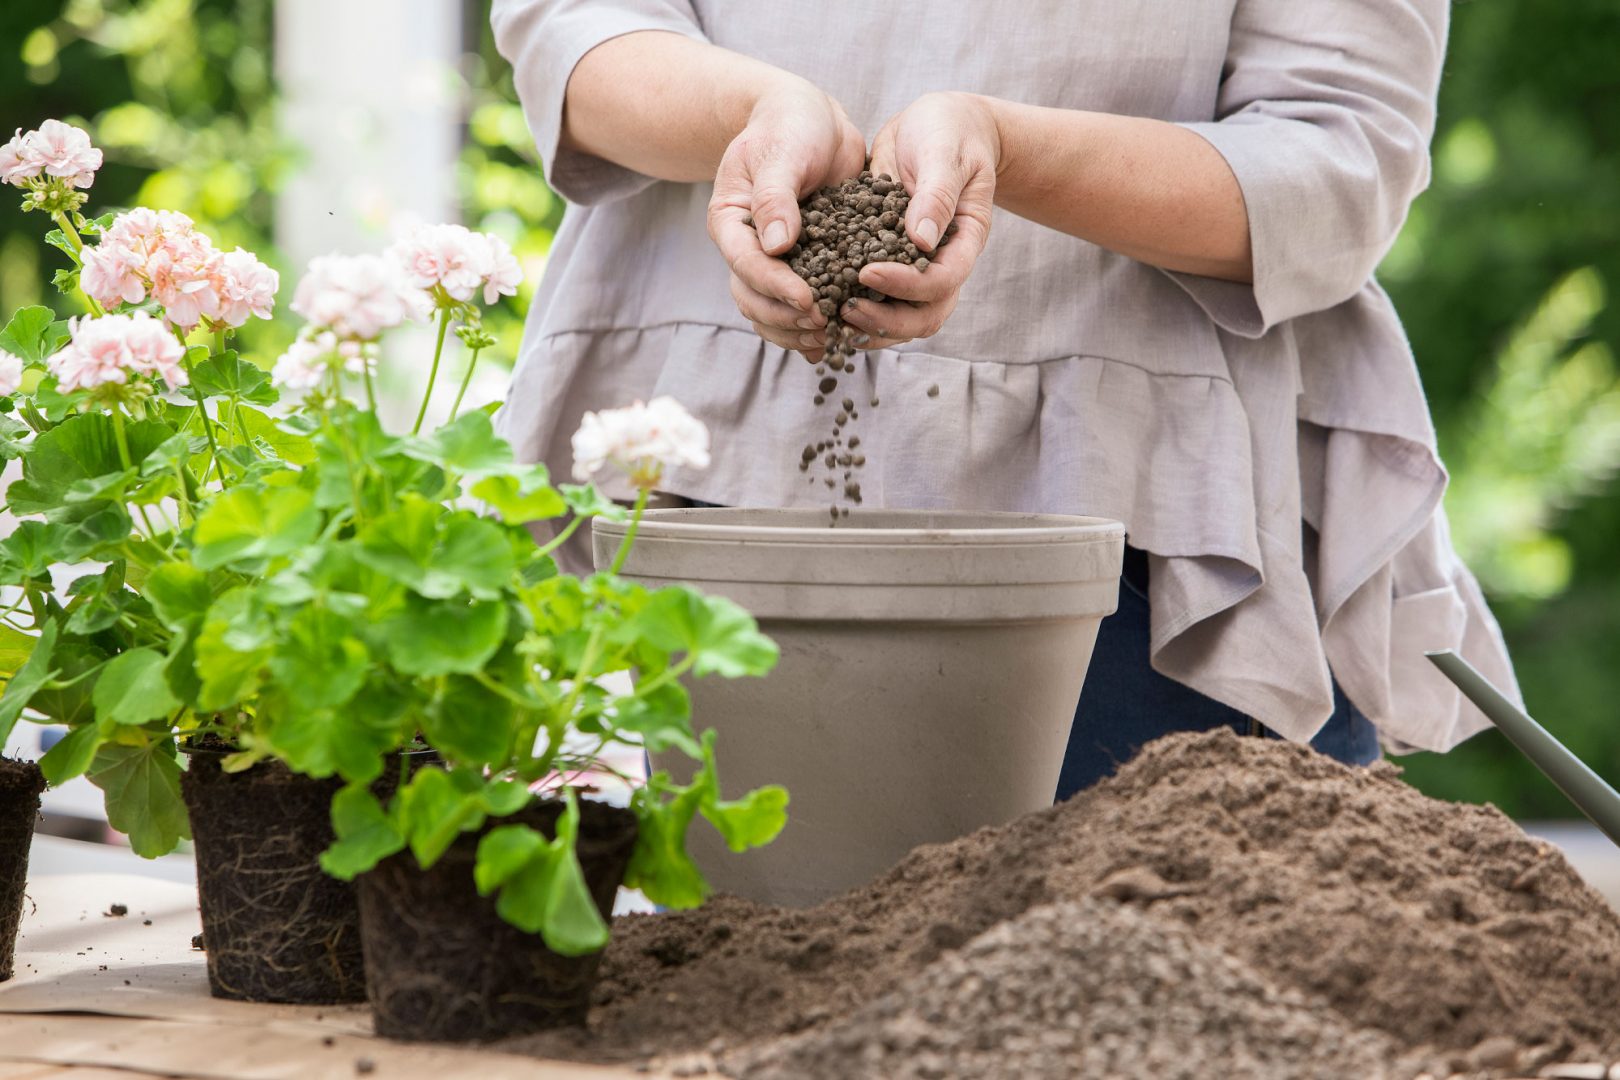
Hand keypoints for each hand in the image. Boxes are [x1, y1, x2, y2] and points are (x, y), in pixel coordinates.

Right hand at [707, 82, 865, 360]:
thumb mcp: (782, 151)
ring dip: (796, 330)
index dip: (775, 286)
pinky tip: (835, 342)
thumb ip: (776, 196)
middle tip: (823, 323)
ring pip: (770, 311)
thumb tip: (776, 245)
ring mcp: (772, 260)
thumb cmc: (790, 125)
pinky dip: (810, 326)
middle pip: (752, 297)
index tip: (808, 300)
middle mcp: (746, 247)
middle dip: (785, 316)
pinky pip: (796, 306)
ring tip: (829, 337)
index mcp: (731, 221)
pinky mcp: (801, 265)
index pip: (745, 263)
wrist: (811, 120)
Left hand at [847, 92, 998, 348]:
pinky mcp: (892, 263)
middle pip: (925, 316)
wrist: (937, 125)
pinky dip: (855, 310)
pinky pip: (879, 300)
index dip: (907, 285)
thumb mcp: (943, 154)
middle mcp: (944, 263)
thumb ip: (935, 194)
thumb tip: (921, 239)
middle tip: (844, 310)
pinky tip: (824, 308)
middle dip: (886, 320)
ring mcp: (918, 268)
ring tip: (831, 318)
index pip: (943, 280)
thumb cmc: (947, 132)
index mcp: (964, 240)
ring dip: (869, 326)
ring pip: (903, 319)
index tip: (867, 272)